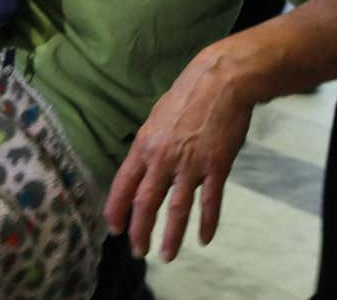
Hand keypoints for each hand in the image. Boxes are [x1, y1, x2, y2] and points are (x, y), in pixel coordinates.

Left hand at [105, 44, 253, 261]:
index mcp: (145, 145)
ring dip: (171, 236)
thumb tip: (145, 166)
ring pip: (176, 208)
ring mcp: (191, 164)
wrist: (221, 81)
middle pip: (146, 202)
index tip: (114, 228)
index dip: (117, 209)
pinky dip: (207, 222)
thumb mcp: (157, 117)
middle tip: (138, 251)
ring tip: (167, 255)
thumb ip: (151, 145)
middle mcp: (163, 158)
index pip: (124, 184)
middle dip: (139, 231)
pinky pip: (210, 201)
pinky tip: (204, 238)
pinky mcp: (216, 166)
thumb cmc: (188, 95)